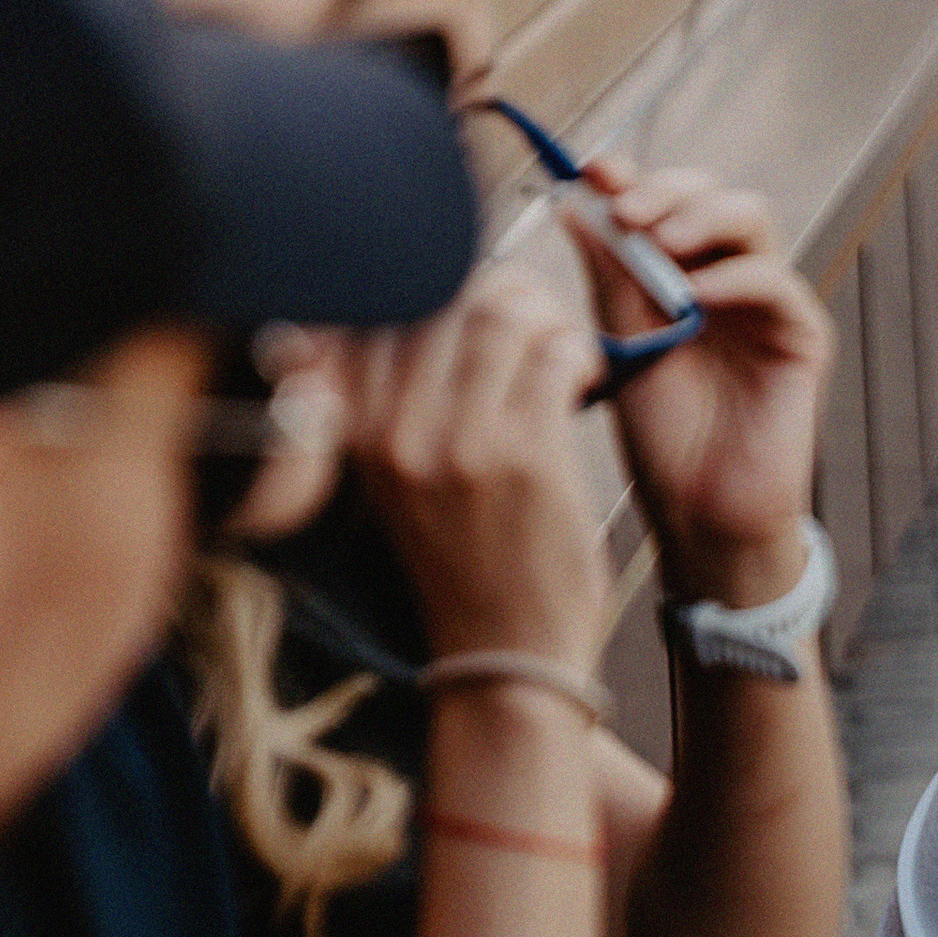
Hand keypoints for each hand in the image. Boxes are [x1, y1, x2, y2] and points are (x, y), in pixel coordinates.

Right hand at [337, 271, 607, 669]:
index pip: (384, 302)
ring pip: (503, 316)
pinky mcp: (525, 459)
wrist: (502, 654)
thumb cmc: (460, 559)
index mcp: (352, 428)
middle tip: (537, 324)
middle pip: (446, 295)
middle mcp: (394, 430)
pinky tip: (585, 378)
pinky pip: (555, 356)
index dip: (443, 283)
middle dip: (505, 295)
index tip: (480, 307)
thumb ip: (394, 394)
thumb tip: (430, 293)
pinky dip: (579, 353)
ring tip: (563, 352)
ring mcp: (458, 443)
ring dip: (548, 320)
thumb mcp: (396, 476)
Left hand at [572, 162, 833, 604]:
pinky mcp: (802, 336)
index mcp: (678, 275)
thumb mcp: (621, 345)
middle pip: (709, 194)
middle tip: (625, 207)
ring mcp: (765, 303)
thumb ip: (607, 277)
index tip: (589, 171)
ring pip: (749, 218)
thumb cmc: (662, 437)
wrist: (701, 513)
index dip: (629, 179)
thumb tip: (575, 205)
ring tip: (659, 241)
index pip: (661, 202)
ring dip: (700, 216)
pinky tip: (696, 295)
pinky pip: (776, 283)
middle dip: (664, 189)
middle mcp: (725, 277)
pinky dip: (735, 277)